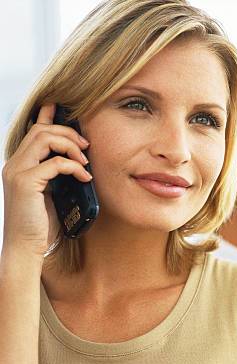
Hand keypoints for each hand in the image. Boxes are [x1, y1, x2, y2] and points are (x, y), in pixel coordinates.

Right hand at [1, 103, 90, 256]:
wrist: (27, 247)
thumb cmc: (42, 223)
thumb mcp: (53, 193)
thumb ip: (59, 175)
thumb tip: (81, 162)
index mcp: (21, 164)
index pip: (34, 130)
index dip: (49, 115)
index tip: (66, 109)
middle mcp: (15, 163)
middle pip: (41, 129)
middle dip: (68, 132)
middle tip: (87, 146)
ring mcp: (17, 171)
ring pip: (45, 138)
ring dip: (71, 145)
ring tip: (85, 160)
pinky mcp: (26, 182)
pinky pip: (55, 163)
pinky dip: (75, 167)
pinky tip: (85, 178)